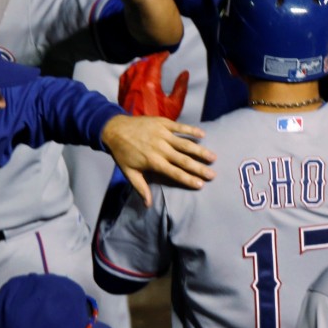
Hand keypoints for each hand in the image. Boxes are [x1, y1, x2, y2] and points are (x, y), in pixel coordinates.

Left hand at [101, 115, 215, 206]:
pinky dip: (192, 130)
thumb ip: (140, 188)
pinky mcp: (163, 123)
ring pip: (185, 144)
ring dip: (200, 150)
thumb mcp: (129, 172)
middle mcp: (160, 149)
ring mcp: (163, 135)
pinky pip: (180, 127)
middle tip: (213, 174)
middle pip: (183, 160)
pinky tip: (203, 134)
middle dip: (199, 168)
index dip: (188, 179)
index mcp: (153, 162)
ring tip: (213, 157)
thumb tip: (148, 205)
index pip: (174, 173)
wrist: (114, 129)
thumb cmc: (122, 153)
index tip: (201, 184)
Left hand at [119, 52, 188, 119]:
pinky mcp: (123, 92)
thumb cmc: (158, 119)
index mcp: (150, 83)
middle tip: (159, 56)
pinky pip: (125, 75)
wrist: (139, 132)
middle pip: (143, 62)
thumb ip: (181, 88)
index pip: (155, 62)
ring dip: (142, 62)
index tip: (167, 54)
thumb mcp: (175, 105)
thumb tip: (185, 73)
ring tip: (149, 61)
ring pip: (133, 67)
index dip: (161, 56)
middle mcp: (137, 82)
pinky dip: (132, 69)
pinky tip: (136, 71)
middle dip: (152, 57)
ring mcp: (128, 86)